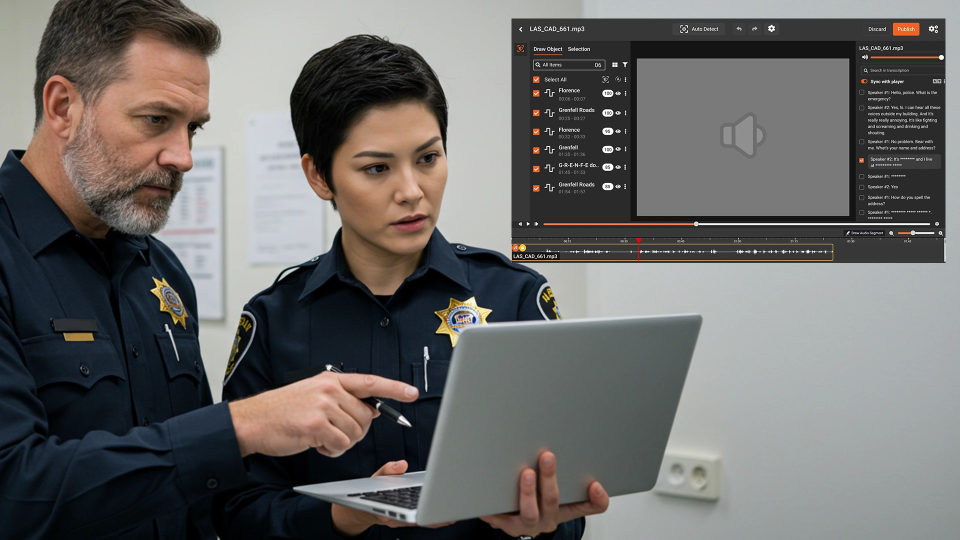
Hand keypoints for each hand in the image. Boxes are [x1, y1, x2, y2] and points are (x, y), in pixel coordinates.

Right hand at [229, 372, 417, 457]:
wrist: (253, 421)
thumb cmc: (283, 411)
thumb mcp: (314, 394)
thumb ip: (341, 398)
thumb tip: (371, 411)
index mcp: (331, 380)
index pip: (370, 382)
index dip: (394, 388)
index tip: (412, 393)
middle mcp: (330, 390)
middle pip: (366, 416)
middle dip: (356, 430)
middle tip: (334, 432)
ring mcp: (324, 406)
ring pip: (355, 432)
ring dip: (342, 442)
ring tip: (321, 437)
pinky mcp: (317, 425)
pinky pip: (341, 445)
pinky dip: (332, 450)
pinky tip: (317, 444)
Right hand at [331, 460, 454, 536]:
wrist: (359, 509)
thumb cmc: (367, 492)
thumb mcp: (374, 478)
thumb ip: (387, 470)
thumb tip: (401, 464)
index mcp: (383, 507)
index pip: (400, 510)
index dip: (415, 509)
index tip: (427, 505)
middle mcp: (391, 517)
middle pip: (413, 517)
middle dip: (431, 514)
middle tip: (448, 507)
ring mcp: (398, 520)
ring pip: (419, 520)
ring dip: (435, 517)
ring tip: (452, 513)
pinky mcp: (404, 520)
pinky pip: (419, 520)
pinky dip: (432, 517)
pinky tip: (444, 514)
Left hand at [480, 451, 608, 537]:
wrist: (520, 524)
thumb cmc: (541, 503)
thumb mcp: (563, 497)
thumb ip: (576, 483)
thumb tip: (586, 466)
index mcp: (566, 509)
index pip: (589, 507)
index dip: (596, 499)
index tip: (595, 485)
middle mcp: (548, 518)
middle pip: (552, 501)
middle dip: (550, 478)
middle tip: (547, 457)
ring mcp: (528, 523)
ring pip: (529, 512)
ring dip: (528, 492)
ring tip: (525, 474)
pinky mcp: (506, 525)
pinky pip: (499, 517)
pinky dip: (494, 507)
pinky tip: (489, 493)